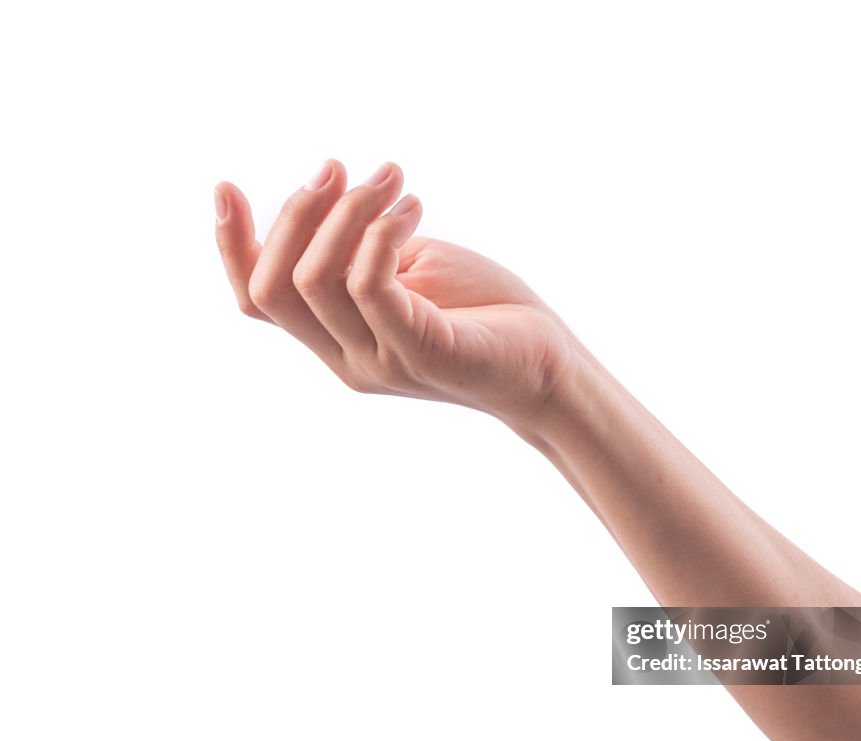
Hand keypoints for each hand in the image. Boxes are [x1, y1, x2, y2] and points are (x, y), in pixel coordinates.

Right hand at [214, 159, 579, 428]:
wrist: (550, 367)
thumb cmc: (485, 313)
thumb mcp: (414, 270)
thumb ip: (364, 249)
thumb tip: (332, 202)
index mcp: (338, 339)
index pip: (259, 302)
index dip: (232, 246)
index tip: (226, 185)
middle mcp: (348, 360)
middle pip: (272, 289)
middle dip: (294, 214)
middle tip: (342, 168)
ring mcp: (381, 362)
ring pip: (315, 281)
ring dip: (346, 212)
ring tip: (393, 182)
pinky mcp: (421, 352)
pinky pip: (369, 286)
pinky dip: (379, 233)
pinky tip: (412, 210)